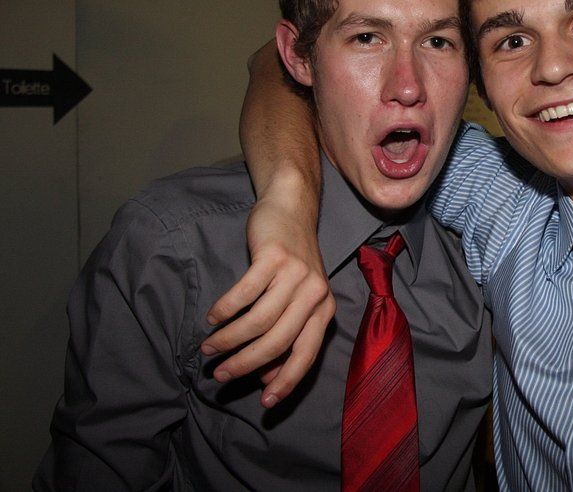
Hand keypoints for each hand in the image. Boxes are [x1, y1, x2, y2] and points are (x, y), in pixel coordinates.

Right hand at [201, 177, 332, 407]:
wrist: (291, 209)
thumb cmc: (290, 261)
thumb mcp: (298, 298)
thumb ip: (289, 333)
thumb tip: (268, 376)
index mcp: (324, 309)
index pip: (306, 354)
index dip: (287, 381)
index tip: (265, 402)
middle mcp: (315, 293)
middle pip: (277, 341)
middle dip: (246, 363)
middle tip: (220, 373)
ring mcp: (296, 274)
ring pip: (258, 320)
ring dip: (229, 339)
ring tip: (209, 347)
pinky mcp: (274, 257)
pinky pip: (244, 293)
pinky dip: (225, 309)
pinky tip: (213, 317)